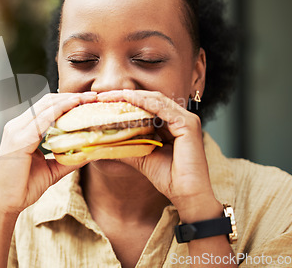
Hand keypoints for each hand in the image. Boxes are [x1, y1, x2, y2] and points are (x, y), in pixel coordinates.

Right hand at [0, 92, 96, 215]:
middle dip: (71, 96)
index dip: (67, 100)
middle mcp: (17, 125)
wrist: (4, 204)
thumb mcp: (51, 169)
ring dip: (68, 100)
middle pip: (47, 102)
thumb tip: (90, 153)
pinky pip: (42, 121)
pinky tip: (74, 109)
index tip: (88, 100)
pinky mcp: (19, 140)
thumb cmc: (24, 186)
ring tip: (87, 99)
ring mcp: (16, 131)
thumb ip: (67, 159)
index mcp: (22, 129)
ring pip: (45, 107)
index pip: (46, 106)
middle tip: (93, 96)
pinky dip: (59, 111)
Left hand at [97, 90, 220, 221]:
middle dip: (126, 95)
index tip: (104, 101)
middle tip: (103, 95)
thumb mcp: (141, 157)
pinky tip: (129, 99)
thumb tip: (104, 142)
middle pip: (150, 98)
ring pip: (155, 100)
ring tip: (111, 95)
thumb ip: (127, 146)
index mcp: (172, 123)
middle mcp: (180, 118)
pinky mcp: (188, 125)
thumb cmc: (168, 177)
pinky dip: (144, 102)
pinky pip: (162, 108)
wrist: (186, 194)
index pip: (147, 104)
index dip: (126, 101)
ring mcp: (186, 119)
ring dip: (132, 96)